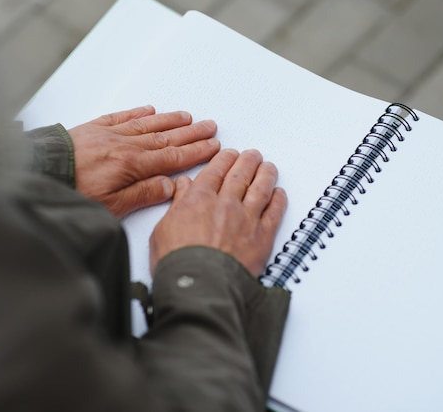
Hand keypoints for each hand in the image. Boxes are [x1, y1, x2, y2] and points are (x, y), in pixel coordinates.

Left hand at [68, 105, 219, 217]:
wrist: (41, 172)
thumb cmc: (74, 193)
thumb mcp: (111, 206)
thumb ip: (142, 194)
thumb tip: (169, 187)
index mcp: (132, 166)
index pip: (172, 158)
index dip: (195, 152)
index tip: (212, 145)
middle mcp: (125, 145)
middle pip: (166, 138)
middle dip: (191, 133)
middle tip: (210, 126)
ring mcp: (110, 134)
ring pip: (148, 125)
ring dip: (170, 120)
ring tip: (187, 117)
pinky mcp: (93, 129)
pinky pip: (122, 117)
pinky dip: (138, 113)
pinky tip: (149, 110)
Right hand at [149, 149, 286, 277]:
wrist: (200, 286)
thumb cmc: (178, 263)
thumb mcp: (163, 229)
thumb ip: (177, 204)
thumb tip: (182, 187)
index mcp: (199, 199)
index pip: (215, 171)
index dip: (224, 160)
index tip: (229, 155)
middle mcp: (225, 204)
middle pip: (240, 175)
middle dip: (247, 161)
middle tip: (252, 155)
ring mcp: (246, 219)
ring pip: (261, 188)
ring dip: (266, 174)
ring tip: (268, 167)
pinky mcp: (263, 237)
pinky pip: (275, 212)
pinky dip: (278, 199)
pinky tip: (279, 193)